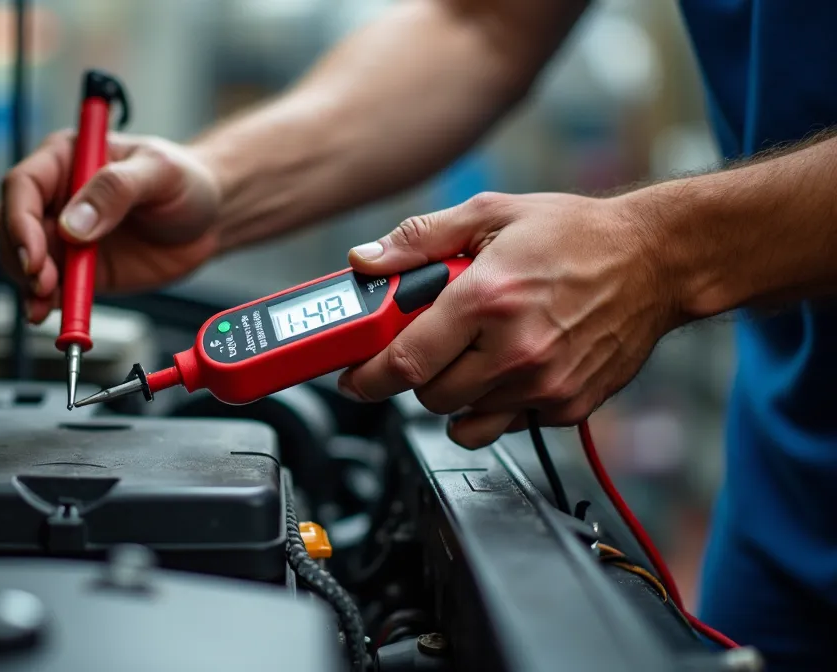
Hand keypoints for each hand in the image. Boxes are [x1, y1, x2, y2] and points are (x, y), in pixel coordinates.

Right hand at [0, 130, 221, 323]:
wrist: (208, 220)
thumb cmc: (184, 182)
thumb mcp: (159, 173)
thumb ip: (116, 190)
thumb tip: (73, 224)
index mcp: (66, 158)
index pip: (22, 185)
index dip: (20, 220)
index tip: (36, 253)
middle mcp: (56, 196)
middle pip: (10, 224)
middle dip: (22, 255)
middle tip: (45, 281)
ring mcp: (63, 236)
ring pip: (21, 259)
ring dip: (28, 282)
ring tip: (48, 300)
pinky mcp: (76, 270)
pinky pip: (47, 288)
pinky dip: (43, 303)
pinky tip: (48, 312)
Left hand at [337, 191, 680, 447]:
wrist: (656, 259)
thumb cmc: (576, 235)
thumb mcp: (490, 214)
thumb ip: (420, 238)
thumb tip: (366, 260)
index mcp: (487, 298)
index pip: (405, 362)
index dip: (366, 376)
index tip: (353, 377)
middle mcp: (516, 349)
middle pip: (429, 397)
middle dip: (417, 375)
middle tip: (430, 347)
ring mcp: (544, 384)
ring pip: (464, 419)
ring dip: (455, 394)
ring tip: (474, 354)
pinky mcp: (568, 406)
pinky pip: (505, 425)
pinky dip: (495, 406)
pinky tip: (509, 368)